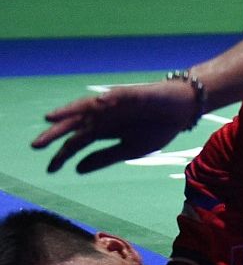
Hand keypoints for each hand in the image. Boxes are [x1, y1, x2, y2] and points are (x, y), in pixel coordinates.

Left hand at [32, 80, 199, 173]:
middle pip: (75, 124)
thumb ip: (104, 157)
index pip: (77, 142)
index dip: (63, 154)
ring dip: (69, 111)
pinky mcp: (132, 94)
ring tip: (52, 118)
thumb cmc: (157, 128)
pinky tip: (97, 104)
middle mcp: (104, 116)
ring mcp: (115, 104)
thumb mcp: (130, 149)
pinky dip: (107, 98)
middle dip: (56, 134)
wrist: (182, 110)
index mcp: (104, 130)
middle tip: (37, 146)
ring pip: (87, 107)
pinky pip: (117, 95)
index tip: (51, 170)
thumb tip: (77, 168)